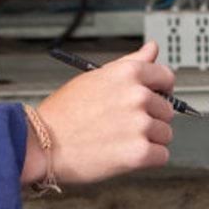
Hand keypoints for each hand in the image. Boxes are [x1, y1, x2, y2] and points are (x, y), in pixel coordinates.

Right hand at [27, 41, 176, 184]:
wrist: (41, 144)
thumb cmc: (64, 113)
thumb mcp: (97, 77)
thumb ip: (131, 62)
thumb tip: (152, 49)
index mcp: (129, 73)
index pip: (167, 78)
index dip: (160, 91)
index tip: (153, 99)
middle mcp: (138, 96)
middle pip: (166, 110)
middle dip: (150, 119)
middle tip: (122, 125)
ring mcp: (140, 125)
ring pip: (164, 134)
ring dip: (148, 140)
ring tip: (120, 140)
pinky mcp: (139, 153)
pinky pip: (161, 156)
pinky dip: (147, 159)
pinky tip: (125, 154)